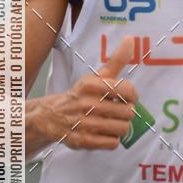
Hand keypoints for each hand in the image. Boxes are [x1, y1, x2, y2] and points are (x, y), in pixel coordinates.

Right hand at [38, 35, 138, 150]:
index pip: (128, 91)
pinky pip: (112, 144)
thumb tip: (131, 39)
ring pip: (122, 129)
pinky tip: (102, 133)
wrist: (50, 116)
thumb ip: (116, 60)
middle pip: (129, 113)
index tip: (126, 97)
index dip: (133, 96)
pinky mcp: (81, 141)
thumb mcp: (96, 77)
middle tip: (115, 112)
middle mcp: (85, 103)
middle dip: (125, 113)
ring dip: (120, 127)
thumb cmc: (81, 95)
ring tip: (110, 123)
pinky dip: (111, 140)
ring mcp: (83, 123)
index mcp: (90, 84)